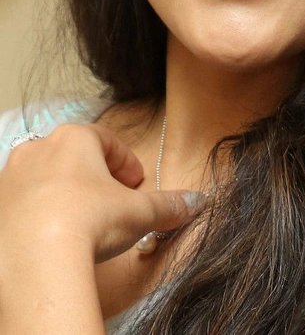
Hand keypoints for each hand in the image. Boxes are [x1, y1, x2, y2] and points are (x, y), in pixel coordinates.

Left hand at [0, 122, 200, 262]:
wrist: (38, 259)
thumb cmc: (89, 221)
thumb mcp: (139, 212)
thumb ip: (168, 205)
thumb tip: (194, 202)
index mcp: (74, 137)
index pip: (106, 140)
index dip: (125, 161)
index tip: (135, 182)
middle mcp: (39, 148)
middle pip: (73, 155)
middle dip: (94, 176)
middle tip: (111, 200)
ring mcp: (12, 177)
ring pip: (45, 177)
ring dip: (64, 192)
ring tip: (81, 219)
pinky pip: (23, 202)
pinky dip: (39, 212)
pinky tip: (54, 235)